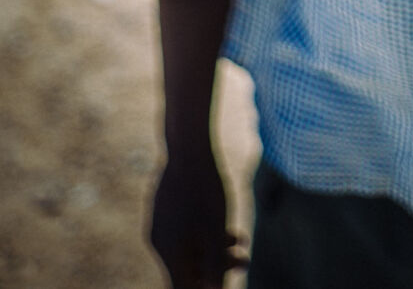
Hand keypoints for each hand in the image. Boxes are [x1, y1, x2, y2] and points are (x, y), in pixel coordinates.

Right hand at [150, 154, 247, 288]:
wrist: (188, 145)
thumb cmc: (205, 189)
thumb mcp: (216, 230)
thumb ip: (214, 265)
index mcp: (169, 253)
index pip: (183, 288)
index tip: (223, 284)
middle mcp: (159, 243)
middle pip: (188, 269)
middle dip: (217, 268)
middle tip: (244, 261)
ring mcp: (160, 225)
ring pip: (189, 248)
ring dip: (215, 249)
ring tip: (241, 240)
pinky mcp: (165, 209)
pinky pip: (183, 231)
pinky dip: (204, 233)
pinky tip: (226, 223)